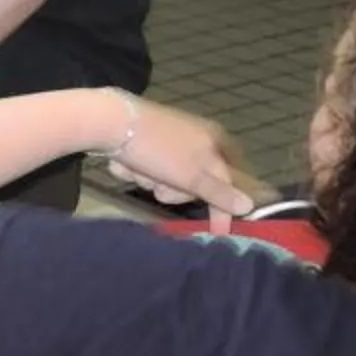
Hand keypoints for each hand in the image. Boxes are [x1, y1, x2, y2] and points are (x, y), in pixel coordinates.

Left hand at [100, 100, 259, 224]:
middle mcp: (194, 139)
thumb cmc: (157, 148)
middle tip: (161, 183)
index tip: (219, 233)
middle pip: (194, 185)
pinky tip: (125, 162)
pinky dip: (135, 171)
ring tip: (139, 168)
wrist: (107, 122)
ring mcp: (167, 142)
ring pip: (166, 181)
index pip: (227, 182)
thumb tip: (248, 206)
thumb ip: (219, 192)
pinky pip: (146, 171)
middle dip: (173, 189)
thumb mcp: (192, 174)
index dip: (223, 208)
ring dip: (150, 181)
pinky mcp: (144, 145)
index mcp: (213, 141)